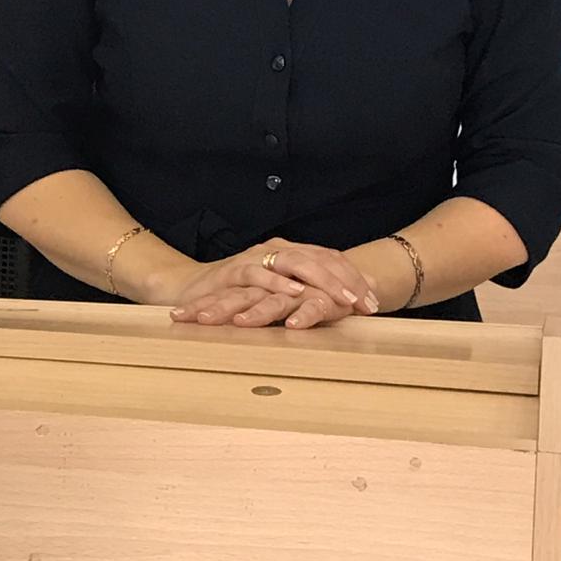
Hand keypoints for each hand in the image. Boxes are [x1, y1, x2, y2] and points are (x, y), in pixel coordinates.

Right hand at [167, 238, 378, 327]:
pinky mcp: (232, 271)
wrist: (186, 290)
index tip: (374, 304)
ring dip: (321, 281)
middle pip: (318, 259)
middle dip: (345, 281)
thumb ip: (303, 297)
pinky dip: (278, 283)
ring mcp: (254, 258)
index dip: (353, 280)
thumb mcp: (275, 297)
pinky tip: (295, 293)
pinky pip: (259, 274)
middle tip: (367, 303)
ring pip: (295, 263)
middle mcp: (274, 250)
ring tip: (343, 300)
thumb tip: (343, 309)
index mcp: (288, 254)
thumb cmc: (234, 296)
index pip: (328, 261)